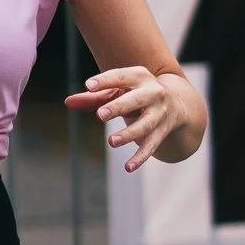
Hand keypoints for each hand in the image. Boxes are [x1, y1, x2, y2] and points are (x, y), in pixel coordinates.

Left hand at [65, 67, 185, 171]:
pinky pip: (151, 145)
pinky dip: (140, 157)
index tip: (88, 86)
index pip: (122, 76)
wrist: (176, 104)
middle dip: (119, 106)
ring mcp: (160, 113)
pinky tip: (128, 167)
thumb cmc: (136, 95)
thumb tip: (67, 102)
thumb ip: (93, 97)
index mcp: (140, 77)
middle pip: (136, 100)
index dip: (105, 80)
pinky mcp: (163, 131)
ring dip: (128, 134)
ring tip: (111, 141)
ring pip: (145, 125)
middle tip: (100, 114)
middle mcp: (154, 93)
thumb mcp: (117, 92)